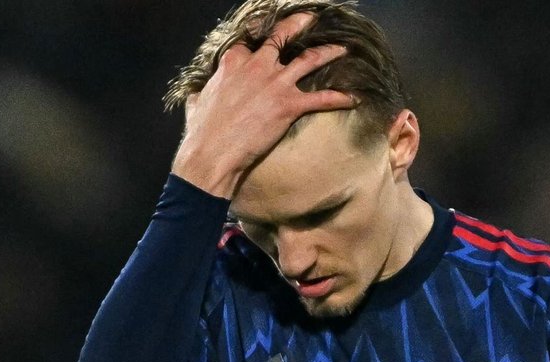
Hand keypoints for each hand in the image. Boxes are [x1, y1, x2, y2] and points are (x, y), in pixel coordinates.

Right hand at [170, 12, 358, 197]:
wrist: (212, 154)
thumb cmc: (202, 133)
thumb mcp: (196, 105)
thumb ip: (200, 95)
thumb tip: (196, 97)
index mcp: (233, 63)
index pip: (249, 42)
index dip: (258, 38)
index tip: (264, 37)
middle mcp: (257, 66)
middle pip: (282, 37)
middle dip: (298, 25)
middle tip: (310, 20)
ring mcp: (275, 83)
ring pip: (308, 60)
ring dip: (328, 53)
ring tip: (342, 48)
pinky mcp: (289, 105)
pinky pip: (322, 98)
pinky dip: (340, 98)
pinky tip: (353, 99)